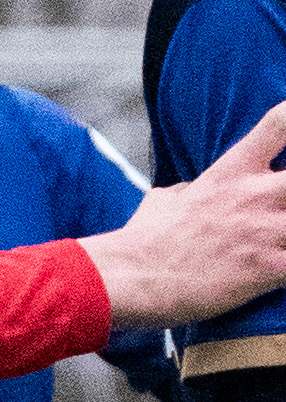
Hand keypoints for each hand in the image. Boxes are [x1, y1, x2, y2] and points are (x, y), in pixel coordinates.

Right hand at [87, 97, 285, 328]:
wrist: (130, 278)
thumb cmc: (144, 240)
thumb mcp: (164, 200)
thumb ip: (189, 190)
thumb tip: (189, 191)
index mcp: (232, 172)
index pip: (282, 123)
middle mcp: (256, 195)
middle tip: (284, 203)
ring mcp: (267, 231)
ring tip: (281, 239)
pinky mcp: (270, 268)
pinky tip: (280, 270)